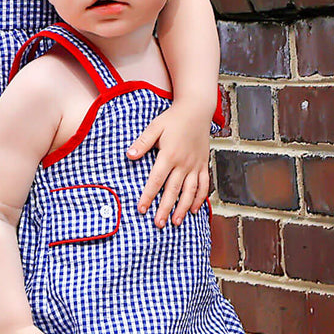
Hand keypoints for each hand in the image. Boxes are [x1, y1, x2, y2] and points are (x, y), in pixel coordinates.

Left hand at [126, 100, 212, 227]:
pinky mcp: (204, 164)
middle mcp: (184, 163)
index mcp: (169, 155)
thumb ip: (142, 143)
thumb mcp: (154, 127)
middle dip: (165, 209)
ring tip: (176, 222)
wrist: (197, 110)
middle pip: (173, 190)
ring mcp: (196, 165)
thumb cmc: (173, 118)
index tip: (141, 209)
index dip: (148, 196)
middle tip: (158, 224)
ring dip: (183, 208)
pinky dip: (200, 198)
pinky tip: (194, 209)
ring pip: (190, 191)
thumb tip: (129, 155)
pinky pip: (204, 184)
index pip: (156, 180)